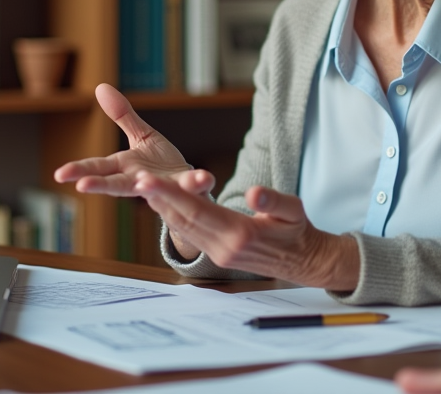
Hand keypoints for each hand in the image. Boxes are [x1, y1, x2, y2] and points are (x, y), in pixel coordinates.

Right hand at [53, 83, 195, 197]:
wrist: (189, 185)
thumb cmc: (160, 164)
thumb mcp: (141, 136)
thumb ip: (123, 115)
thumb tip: (100, 86)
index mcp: (126, 167)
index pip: (99, 168)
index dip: (80, 170)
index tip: (59, 174)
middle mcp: (142, 181)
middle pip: (118, 184)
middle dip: (101, 185)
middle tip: (82, 186)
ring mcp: (165, 187)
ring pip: (156, 189)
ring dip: (150, 186)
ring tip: (142, 183)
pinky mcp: (189, 188)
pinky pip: (195, 186)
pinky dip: (197, 182)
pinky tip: (203, 177)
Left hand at [133, 172, 360, 290]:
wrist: (304, 262)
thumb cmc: (299, 231)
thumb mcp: (294, 210)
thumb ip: (273, 200)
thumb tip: (252, 191)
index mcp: (240, 234)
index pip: (198, 210)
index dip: (171, 194)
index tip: (149, 181)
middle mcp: (223, 247)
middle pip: (184, 219)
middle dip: (158, 198)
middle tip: (136, 179)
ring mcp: (218, 254)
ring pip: (184, 227)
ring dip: (162, 208)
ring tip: (142, 187)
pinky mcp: (217, 254)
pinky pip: (190, 233)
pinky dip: (174, 217)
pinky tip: (162, 203)